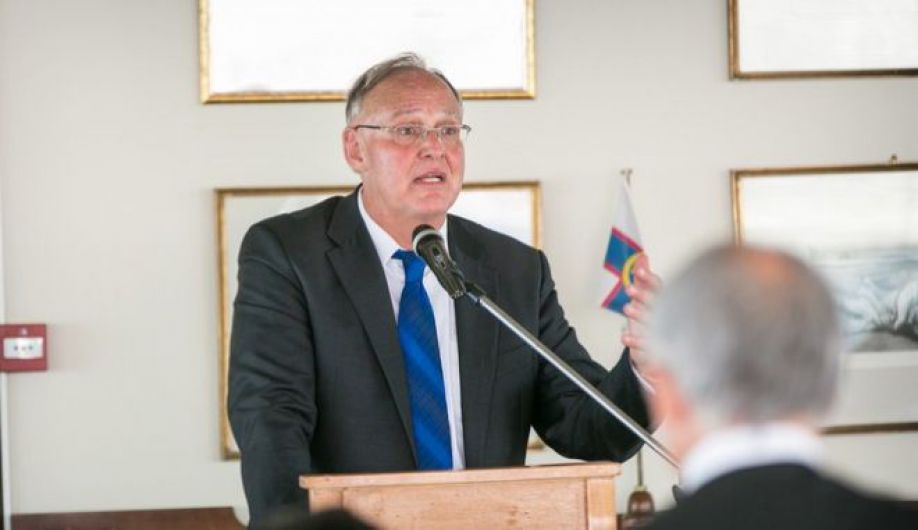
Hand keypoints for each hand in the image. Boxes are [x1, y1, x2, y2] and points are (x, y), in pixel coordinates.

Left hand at [620, 254, 661, 379]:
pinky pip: (647, 346)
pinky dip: (635, 341)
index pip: (660, 288)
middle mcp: (667, 316)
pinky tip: (624, 337)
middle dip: (644, 295)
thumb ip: (645, 280)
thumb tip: (641, 258)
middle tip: (630, 289)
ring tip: (628, 309)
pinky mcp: (657, 350)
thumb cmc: (655, 321)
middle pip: (657, 304)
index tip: (639, 271)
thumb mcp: (648, 298)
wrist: (664, 351)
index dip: (649, 279)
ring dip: (640, 315)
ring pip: (653, 323)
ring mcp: (663, 333)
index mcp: (666, 302)